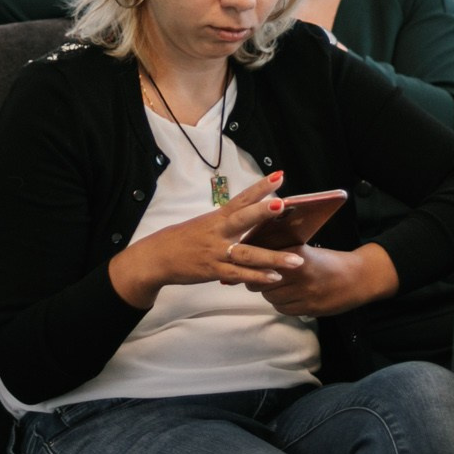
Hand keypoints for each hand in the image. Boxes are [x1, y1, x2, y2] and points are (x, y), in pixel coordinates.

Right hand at [108, 173, 301, 306]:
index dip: (260, 187)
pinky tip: (275, 277)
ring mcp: (216, 252)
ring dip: (273, 257)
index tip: (279, 176)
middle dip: (262, 212)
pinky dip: (257, 277)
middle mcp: (218, 232)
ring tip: (296, 259)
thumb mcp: (206, 223)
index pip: (242, 199)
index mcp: (218, 217)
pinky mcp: (213, 271)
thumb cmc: (185, 239)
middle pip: (243, 220)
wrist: (157, 257)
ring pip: (247, 254)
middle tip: (282, 205)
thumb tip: (255, 211)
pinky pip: (238, 275)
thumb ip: (230, 220)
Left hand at [258, 243, 397, 317]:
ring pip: (272, 298)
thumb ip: (283, 254)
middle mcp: (300, 274)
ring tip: (279, 288)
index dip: (254, 266)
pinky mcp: (310, 308)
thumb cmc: (330, 262)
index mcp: (298, 255)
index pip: (263, 263)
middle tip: (263, 278)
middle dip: (259, 282)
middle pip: (264, 283)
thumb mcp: (307, 251)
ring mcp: (306, 293)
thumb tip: (255, 258)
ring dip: (271, 294)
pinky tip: (289, 297)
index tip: (251, 266)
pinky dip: (282, 304)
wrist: (358, 277)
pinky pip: (284, 309)